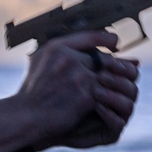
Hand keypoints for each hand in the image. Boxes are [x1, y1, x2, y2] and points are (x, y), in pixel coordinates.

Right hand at [16, 31, 137, 150]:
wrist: (27, 115)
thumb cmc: (32, 91)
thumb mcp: (39, 61)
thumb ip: (61, 50)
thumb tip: (87, 44)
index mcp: (56, 47)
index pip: (90, 36)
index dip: (106, 39)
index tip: (114, 43)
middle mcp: (68, 58)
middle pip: (103, 58)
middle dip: (115, 65)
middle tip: (125, 68)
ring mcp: (78, 76)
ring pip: (107, 75)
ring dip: (114, 82)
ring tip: (119, 86)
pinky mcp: (86, 94)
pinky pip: (105, 92)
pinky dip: (109, 96)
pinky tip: (110, 100)